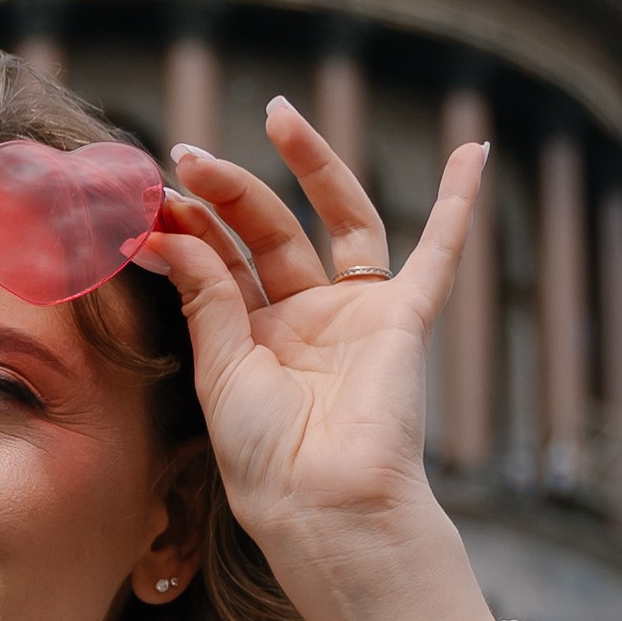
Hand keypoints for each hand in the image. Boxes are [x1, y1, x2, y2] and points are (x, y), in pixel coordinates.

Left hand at [136, 96, 513, 620]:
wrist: (323, 505)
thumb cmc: (265, 459)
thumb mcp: (218, 369)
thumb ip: (204, 294)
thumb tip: (164, 229)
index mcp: (251, 337)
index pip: (219, 260)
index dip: (186, 226)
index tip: (149, 198)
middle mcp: (303, 319)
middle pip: (267, 231)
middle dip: (229, 191)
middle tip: (187, 154)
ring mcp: (355, 315)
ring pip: (338, 221)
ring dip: (312, 165)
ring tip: (278, 115)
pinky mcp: (403, 321)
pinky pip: (438, 254)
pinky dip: (457, 205)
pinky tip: (472, 152)